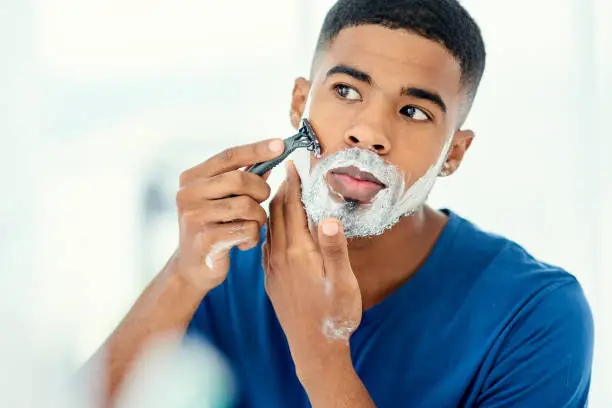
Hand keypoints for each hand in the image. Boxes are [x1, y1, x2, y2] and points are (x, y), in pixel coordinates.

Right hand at [173, 138, 284, 291]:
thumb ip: (241, 178)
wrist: (192, 267)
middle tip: (261, 202)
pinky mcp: (205, 240)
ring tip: (252, 225)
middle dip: (261, 191)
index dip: (257, 149)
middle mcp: (188, 194)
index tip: (280, 144)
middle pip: (241, 179)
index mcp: (191, 178)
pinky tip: (243, 243)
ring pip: (247, 206)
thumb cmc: (212, 227)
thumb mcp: (221, 199)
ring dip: (259, 217)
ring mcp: (194, 217)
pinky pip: (247, 230)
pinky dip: (252, 237)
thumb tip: (270, 157)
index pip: (229, 156)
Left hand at [262, 161, 361, 369]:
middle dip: (281, 189)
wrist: (314, 348)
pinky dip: (271, 227)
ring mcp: (273, 269)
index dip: (292, 184)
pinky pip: (267, 245)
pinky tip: (275, 228)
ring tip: (280, 192)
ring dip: (274, 207)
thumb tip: (329, 217)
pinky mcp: (271, 279)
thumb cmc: (334, 315)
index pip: (291, 208)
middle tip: (284, 170)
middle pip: (276, 214)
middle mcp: (280, 257)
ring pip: (270, 228)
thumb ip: (335, 249)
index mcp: (298, 252)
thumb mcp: (343, 282)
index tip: (292, 164)